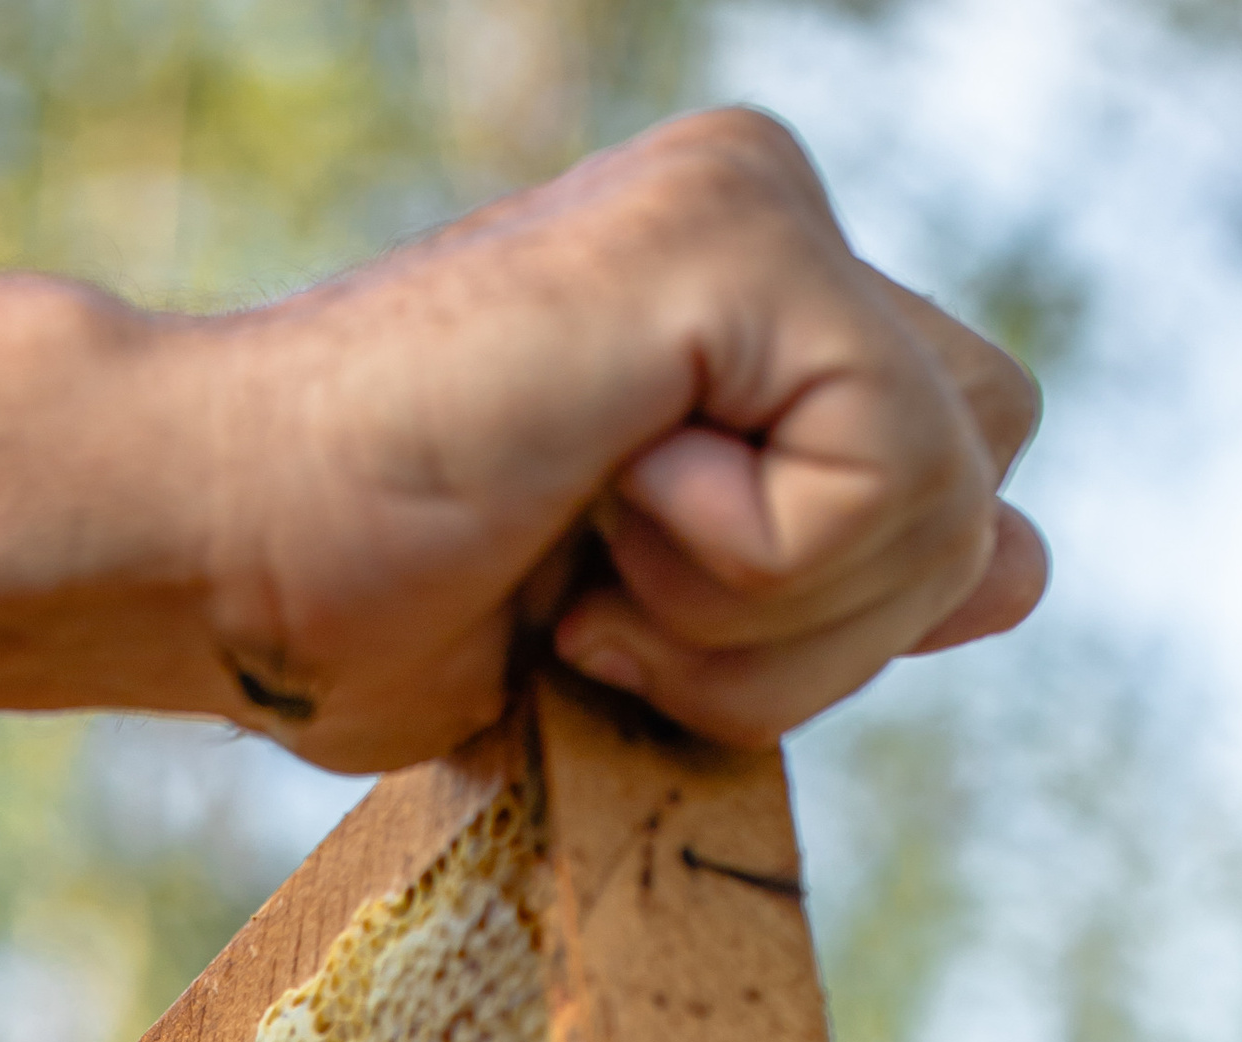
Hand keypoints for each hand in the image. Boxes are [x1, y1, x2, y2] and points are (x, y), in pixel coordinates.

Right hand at [204, 118, 1045, 761]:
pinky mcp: (742, 229)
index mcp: (757, 315)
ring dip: (765, 623)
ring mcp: (760, 207)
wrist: (208, 549)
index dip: (827, 617)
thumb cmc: (361, 601)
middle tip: (608, 611)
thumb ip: (837, 581)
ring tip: (588, 570)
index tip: (619, 619)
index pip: (950, 488)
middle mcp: (775, 226)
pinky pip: (891, 475)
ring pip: (957, 504)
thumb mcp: (655, 632)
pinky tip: (599, 507)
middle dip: (822, 634)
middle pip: (984, 490)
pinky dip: (749, 569)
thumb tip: (1033, 567)